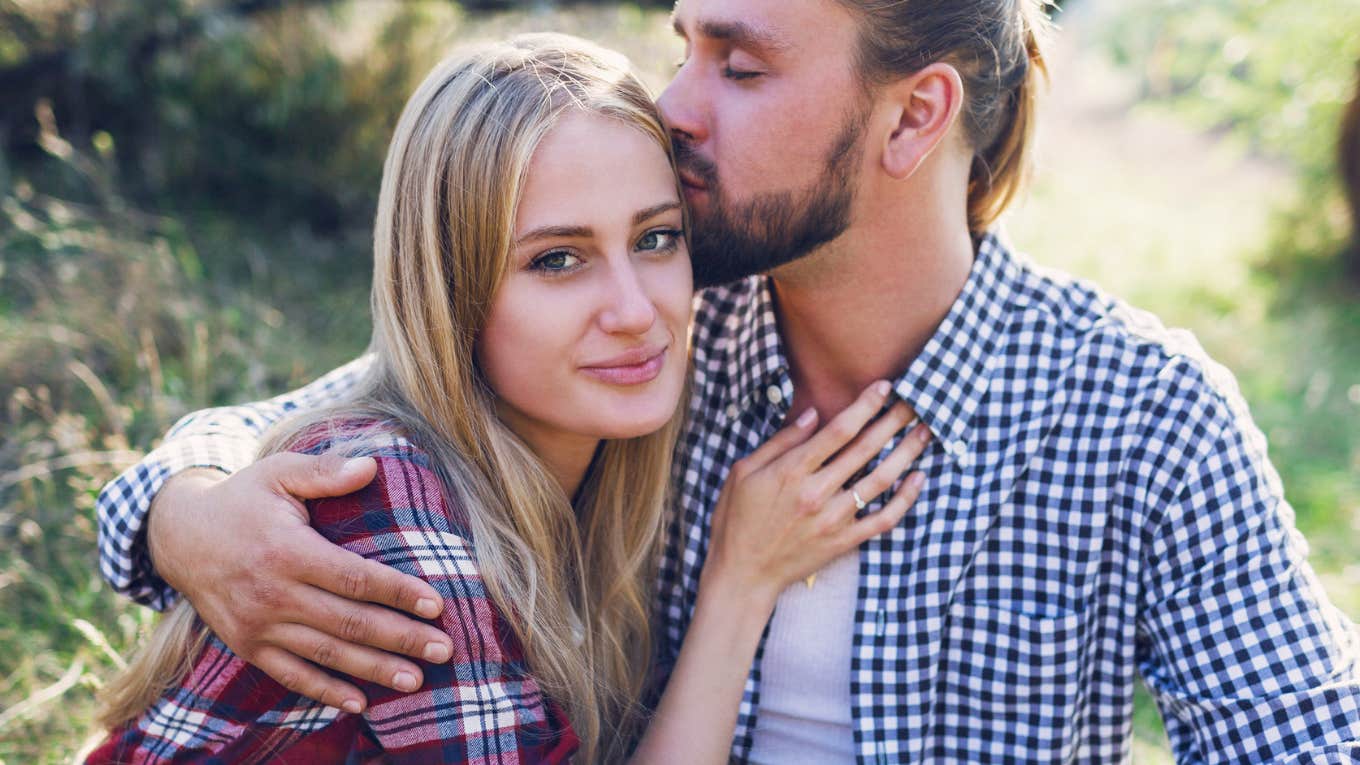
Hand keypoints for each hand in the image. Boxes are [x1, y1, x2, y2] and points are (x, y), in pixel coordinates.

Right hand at [147, 453, 454, 712]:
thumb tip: (372, 465)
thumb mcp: (278, 473)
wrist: (179, 537)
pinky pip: (292, 675)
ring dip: (374, 670)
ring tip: (416, 680)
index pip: (354, 578)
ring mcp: (258, 626)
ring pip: (327, 654)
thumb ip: (324, 470)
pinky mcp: (248, 646)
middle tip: (444, 650)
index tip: (437, 604)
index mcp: (287, 551)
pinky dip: (326, 692)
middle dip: (400, 638)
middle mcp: (273, 594)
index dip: (398, 592)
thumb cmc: (243, 500)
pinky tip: (361, 703)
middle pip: (349, 622)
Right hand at [702, 381, 928, 608]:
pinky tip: (918, 479)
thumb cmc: (737, 519)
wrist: (742, 574)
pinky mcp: (843, 541)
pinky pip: (883, 520)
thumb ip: (780, 442)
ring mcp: (833, 519)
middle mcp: (817, 492)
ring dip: (906, 454)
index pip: (838, 430)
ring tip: (925, 432)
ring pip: (880, 481)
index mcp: (791, 471)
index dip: (865, 406)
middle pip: (865, 449)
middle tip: (916, 402)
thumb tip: (812, 414)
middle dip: (893, 422)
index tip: (885, 387)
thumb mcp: (744, 471)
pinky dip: (905, 500)